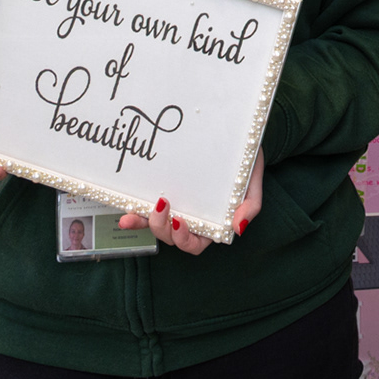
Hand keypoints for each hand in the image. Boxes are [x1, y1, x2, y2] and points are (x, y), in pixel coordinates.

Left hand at [118, 155, 263, 254]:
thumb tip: (238, 228)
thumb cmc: (244, 162)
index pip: (195, 243)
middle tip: (161, 206)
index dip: (184, 239)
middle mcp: (191, 218)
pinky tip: (125, 214)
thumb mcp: (252, 181)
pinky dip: (135, 213)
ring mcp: (176, 205)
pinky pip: (146, 207)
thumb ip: (250, 205)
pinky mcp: (163, 191)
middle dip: (162, 228)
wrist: (236, 136)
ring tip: (130, 217)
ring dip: (142, 224)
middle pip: (171, 237)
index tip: (179, 220)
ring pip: (156, 225)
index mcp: (212, 223)